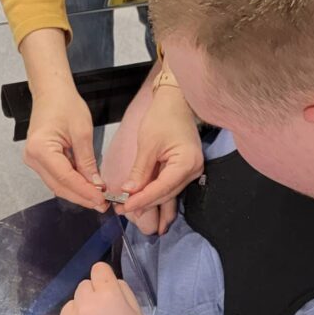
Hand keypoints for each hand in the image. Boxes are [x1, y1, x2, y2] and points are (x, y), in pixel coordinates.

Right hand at [24, 83, 108, 209]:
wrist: (51, 92)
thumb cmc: (64, 104)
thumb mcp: (82, 132)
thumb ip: (88, 161)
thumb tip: (96, 185)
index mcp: (40, 149)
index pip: (65, 178)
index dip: (84, 192)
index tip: (101, 200)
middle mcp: (32, 157)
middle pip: (59, 186)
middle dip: (82, 196)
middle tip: (103, 204)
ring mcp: (34, 160)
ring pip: (58, 184)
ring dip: (78, 192)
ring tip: (98, 197)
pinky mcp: (40, 159)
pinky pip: (56, 176)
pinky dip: (72, 183)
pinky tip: (87, 186)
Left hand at [44, 262, 159, 314]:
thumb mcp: (137, 313)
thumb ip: (122, 292)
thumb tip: (106, 282)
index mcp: (108, 295)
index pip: (98, 270)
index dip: (104, 282)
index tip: (108, 297)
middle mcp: (85, 304)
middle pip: (82, 287)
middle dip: (91, 299)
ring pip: (68, 307)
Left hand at [119, 87, 203, 233]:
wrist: (175, 103)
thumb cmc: (162, 118)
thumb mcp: (147, 144)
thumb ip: (140, 171)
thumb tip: (129, 192)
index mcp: (186, 163)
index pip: (162, 188)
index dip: (142, 200)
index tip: (124, 207)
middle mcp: (193, 171)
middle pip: (166, 194)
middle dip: (143, 203)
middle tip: (120, 210)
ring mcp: (191, 171)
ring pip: (167, 193)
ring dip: (149, 202)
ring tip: (129, 211)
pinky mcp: (184, 170)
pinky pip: (169, 186)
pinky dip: (156, 194)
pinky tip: (144, 206)